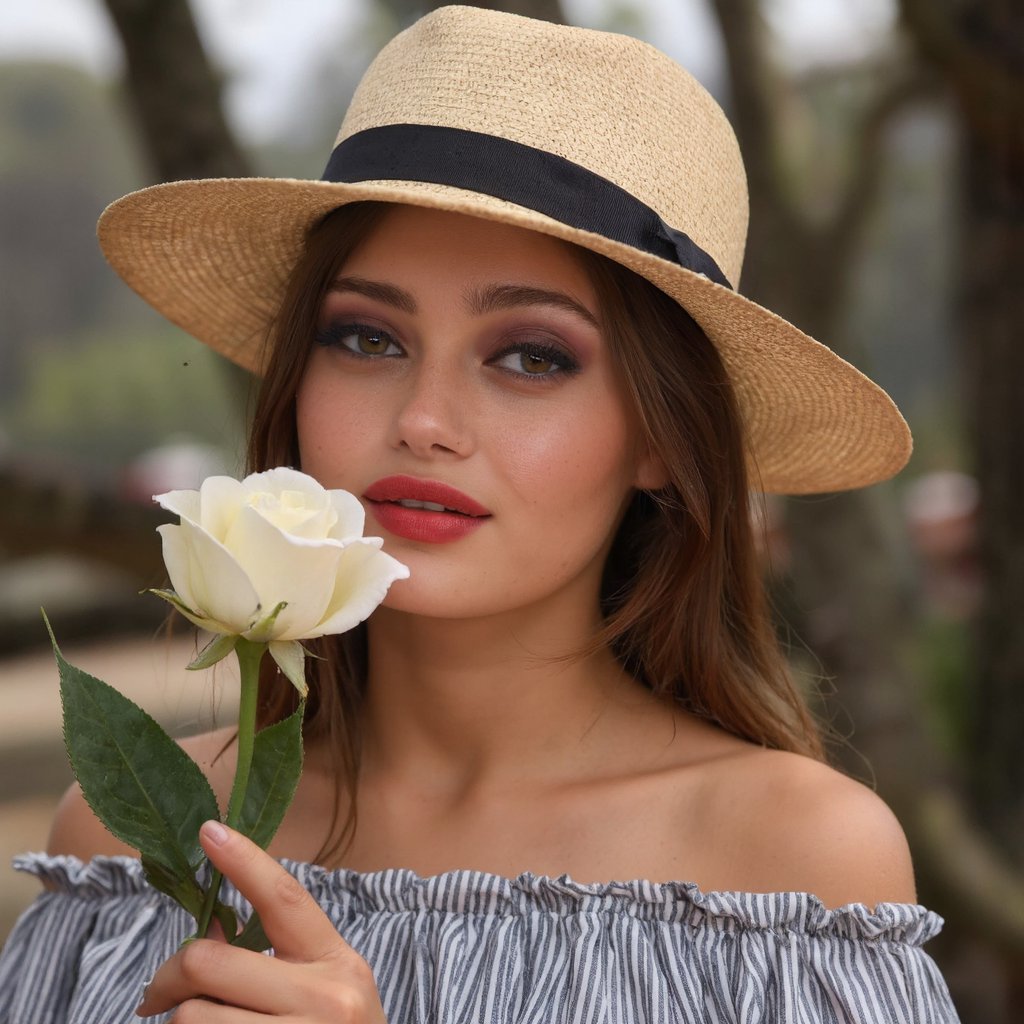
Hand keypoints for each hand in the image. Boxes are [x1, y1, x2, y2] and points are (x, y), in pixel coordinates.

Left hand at [136, 821, 386, 1021]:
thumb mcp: (323, 995)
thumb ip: (275, 961)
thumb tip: (207, 935)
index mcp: (340, 965)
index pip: (285, 900)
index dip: (245, 862)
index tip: (209, 831)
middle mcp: (328, 1001)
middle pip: (210, 964)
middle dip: (169, 977)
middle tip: (155, 996)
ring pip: (191, 1019)